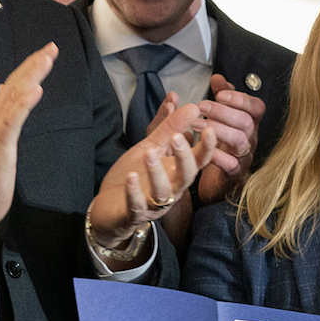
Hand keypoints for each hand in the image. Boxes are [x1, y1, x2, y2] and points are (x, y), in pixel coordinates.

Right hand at [0, 44, 53, 242]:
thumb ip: (3, 113)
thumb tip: (6, 88)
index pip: (13, 86)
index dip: (29, 67)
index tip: (47, 52)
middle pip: (14, 85)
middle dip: (33, 65)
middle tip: (52, 47)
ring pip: (14, 98)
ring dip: (31, 77)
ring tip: (46, 60)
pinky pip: (13, 122)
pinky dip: (23, 105)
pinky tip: (36, 91)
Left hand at [88, 122, 216, 256]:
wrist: (110, 207)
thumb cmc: (135, 175)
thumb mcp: (151, 147)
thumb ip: (170, 128)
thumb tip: (192, 106)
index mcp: (177, 172)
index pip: (198, 160)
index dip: (207, 147)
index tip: (209, 129)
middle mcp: (171, 190)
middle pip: (186, 176)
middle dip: (184, 157)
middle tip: (177, 137)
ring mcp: (153, 204)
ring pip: (163, 192)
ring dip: (157, 172)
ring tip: (149, 153)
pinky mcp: (134, 214)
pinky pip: (137, 205)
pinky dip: (134, 192)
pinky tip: (131, 177)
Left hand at [193, 75, 263, 196]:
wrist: (217, 182)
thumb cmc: (220, 146)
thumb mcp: (220, 119)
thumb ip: (221, 98)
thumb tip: (218, 77)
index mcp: (249, 124)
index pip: (256, 107)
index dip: (240, 99)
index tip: (219, 94)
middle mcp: (251, 139)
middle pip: (247, 122)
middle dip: (224, 112)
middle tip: (201, 106)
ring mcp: (245, 157)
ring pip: (239, 140)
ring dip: (217, 129)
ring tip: (196, 124)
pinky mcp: (234, 174)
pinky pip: (230, 164)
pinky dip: (217, 155)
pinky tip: (201, 147)